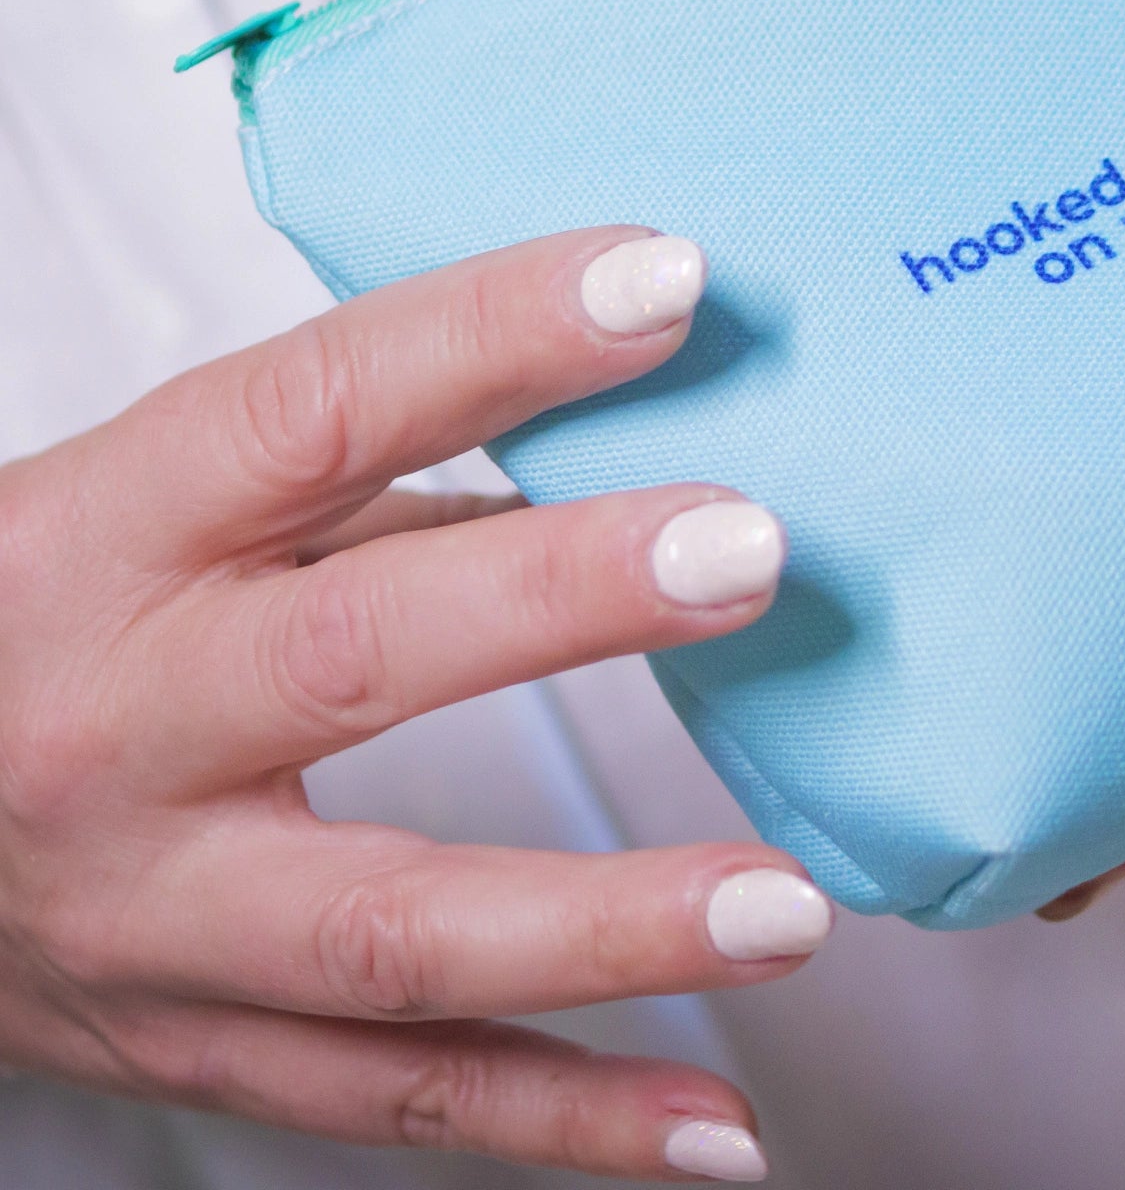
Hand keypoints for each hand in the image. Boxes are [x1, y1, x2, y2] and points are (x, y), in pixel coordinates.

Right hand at [0, 228, 825, 1183]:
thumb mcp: (160, 505)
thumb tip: (609, 413)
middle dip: (559, 601)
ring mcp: (153, 916)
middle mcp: (119, 728)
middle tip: (751, 552)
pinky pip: (395, 1102)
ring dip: (605, 928)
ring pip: (387, 936)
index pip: (313, 410)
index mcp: (105, 541)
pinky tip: (714, 1129)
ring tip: (787, 905)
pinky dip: (563, 1125)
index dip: (489, 337)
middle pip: (350, 658)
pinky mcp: (195, 1045)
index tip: (663, 283)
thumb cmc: (41, 620)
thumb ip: (368, 465)